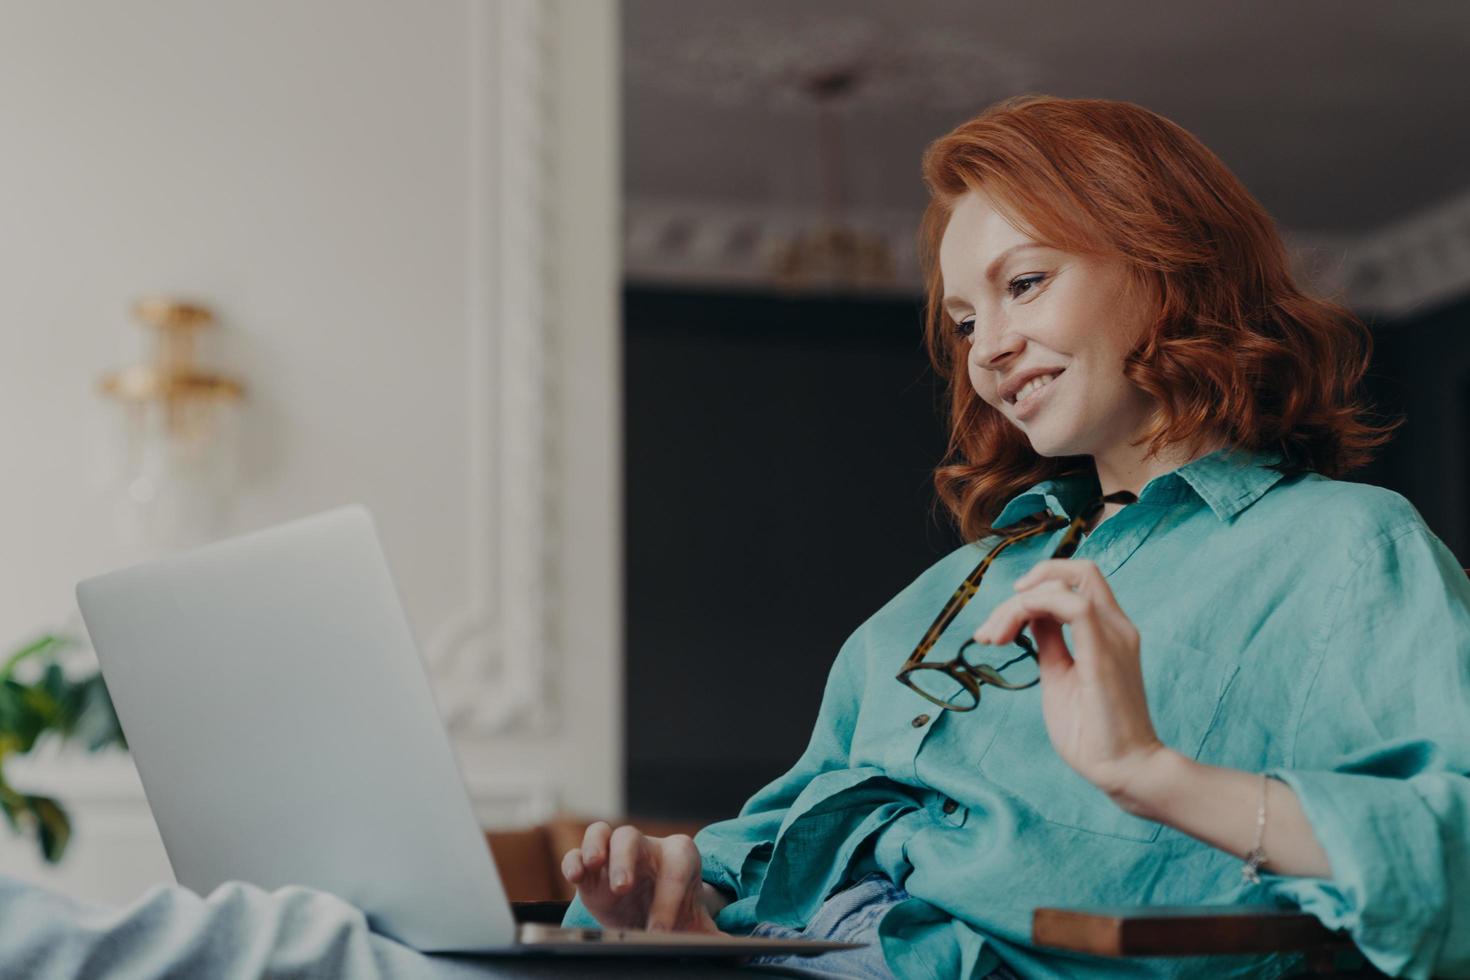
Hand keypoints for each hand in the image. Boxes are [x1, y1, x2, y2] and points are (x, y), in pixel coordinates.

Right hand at [560, 822, 723, 933]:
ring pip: (604, 834)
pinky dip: (574, 860)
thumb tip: (739, 951)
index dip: (671, 896)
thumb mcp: (696, 926)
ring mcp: (615, 854)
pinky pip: (578, 852)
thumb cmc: (675, 914)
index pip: (676, 866)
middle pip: (634, 838)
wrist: (649, 914)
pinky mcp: (590, 868)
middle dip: (628, 860)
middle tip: (624, 888)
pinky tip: (574, 877)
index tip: (661, 930)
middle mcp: (646, 849)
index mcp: (679, 857)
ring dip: (596, 848)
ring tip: (593, 867)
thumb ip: (714, 936)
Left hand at [972, 559, 1168, 800]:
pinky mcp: (1105, 652)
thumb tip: (1030, 618)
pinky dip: (1036, 607)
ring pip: (1069, 581)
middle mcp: (1116, 625)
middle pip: (1076, 570)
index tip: (1000, 624)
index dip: (1033, 589)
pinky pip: (1074, 606)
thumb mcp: (1059, 676)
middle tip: (991, 632)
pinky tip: (1012, 631)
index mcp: (1108, 631)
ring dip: (1019, 603)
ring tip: (994, 638)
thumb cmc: (1092, 732)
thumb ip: (1050, 643)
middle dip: (1025, 588)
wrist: (1123, 769)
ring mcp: (1114, 636)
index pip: (1074, 583)